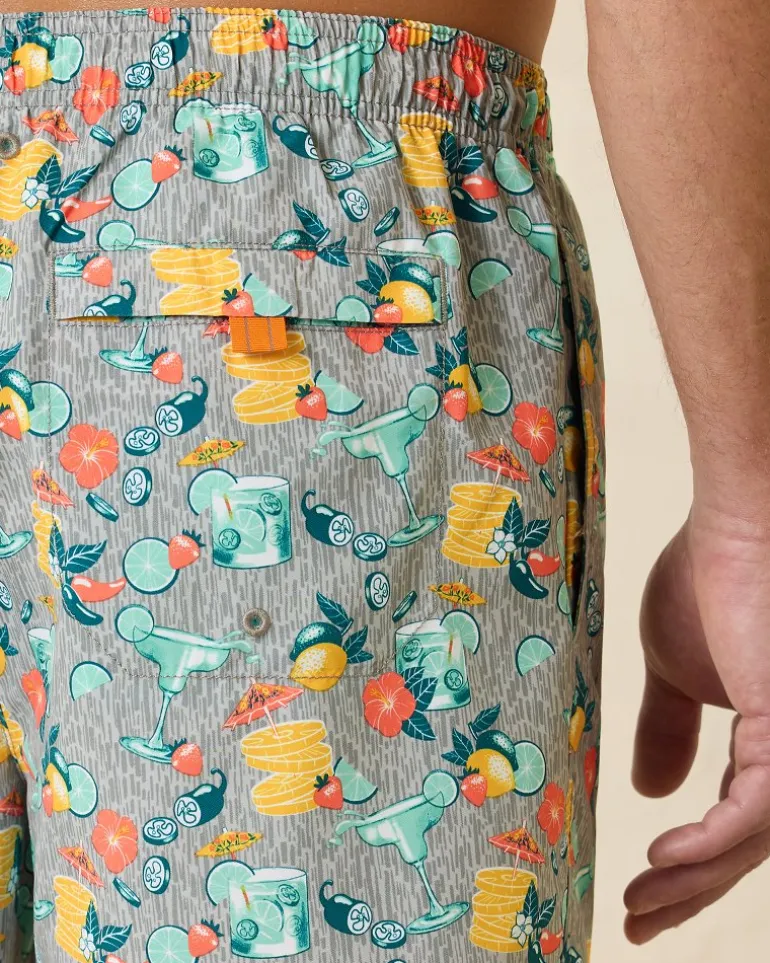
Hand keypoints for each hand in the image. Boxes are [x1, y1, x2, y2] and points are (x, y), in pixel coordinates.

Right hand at [624, 504, 769, 941]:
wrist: (737, 525)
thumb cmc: (709, 578)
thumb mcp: (674, 669)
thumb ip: (669, 730)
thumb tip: (651, 792)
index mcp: (767, 738)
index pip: (735, 822)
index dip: (692, 863)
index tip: (641, 886)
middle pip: (747, 848)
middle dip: (690, 890)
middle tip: (637, 919)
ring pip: (752, 843)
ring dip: (692, 880)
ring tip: (639, 902)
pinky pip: (753, 814)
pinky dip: (709, 844)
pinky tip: (664, 857)